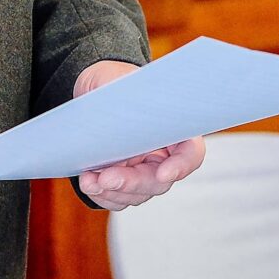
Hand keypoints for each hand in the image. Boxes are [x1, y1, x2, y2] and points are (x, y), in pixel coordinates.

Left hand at [70, 61, 205, 209]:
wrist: (92, 88)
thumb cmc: (110, 80)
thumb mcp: (115, 82)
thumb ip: (122, 101)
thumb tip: (120, 124)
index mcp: (171, 126)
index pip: (191, 152)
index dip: (182, 166)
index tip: (162, 173)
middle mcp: (162, 152)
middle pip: (158, 181)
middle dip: (132, 183)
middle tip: (107, 178)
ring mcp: (142, 168)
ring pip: (137, 194)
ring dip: (112, 192)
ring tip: (88, 180)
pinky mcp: (123, 178)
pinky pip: (119, 197)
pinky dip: (103, 195)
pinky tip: (89, 183)